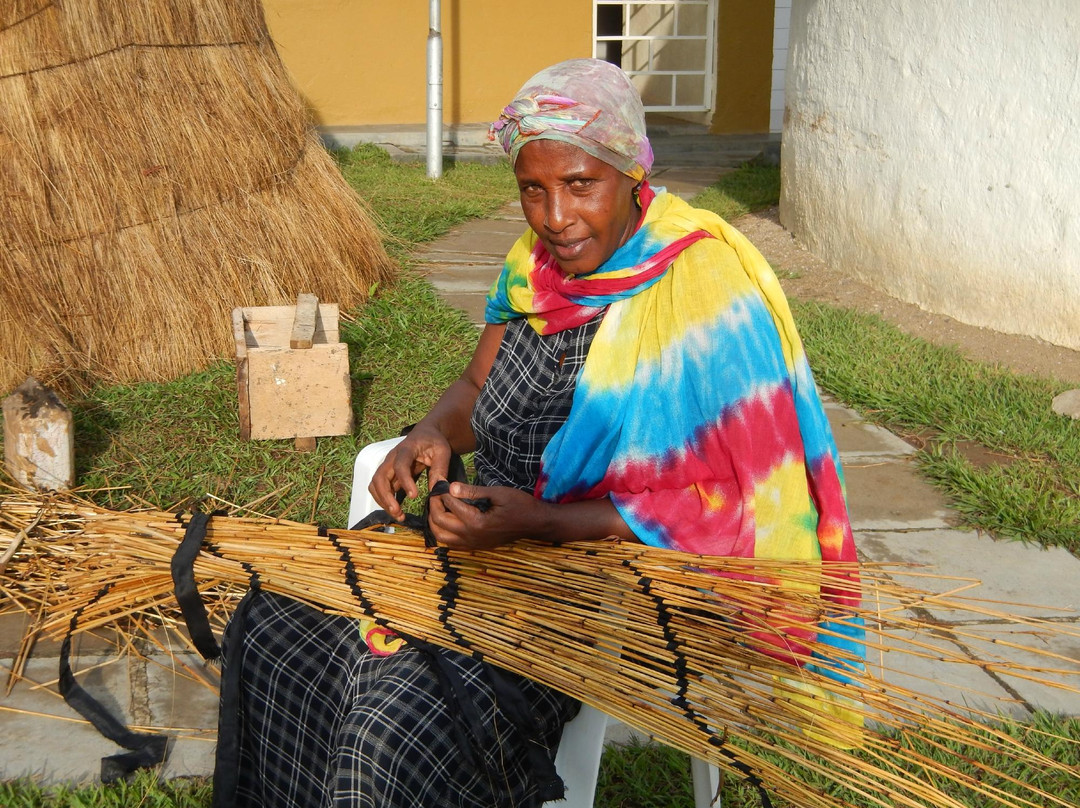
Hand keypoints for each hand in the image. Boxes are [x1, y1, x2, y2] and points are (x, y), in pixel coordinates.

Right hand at [368, 425, 454, 520]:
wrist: (425, 434)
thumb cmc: (434, 441)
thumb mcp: (442, 451)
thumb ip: (440, 468)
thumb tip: (437, 489)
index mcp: (406, 449)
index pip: (400, 465)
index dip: (405, 481)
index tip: (414, 496)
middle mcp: (392, 457)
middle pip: (380, 477)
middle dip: (386, 497)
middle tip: (398, 512)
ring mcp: (387, 465)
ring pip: (375, 484)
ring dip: (383, 501)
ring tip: (398, 515)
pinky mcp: (388, 473)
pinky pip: (378, 488)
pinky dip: (383, 500)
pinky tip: (396, 510)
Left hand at [425, 482, 547, 549]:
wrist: (534, 523)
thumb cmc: (519, 504)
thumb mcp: (498, 493)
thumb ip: (473, 491)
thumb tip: (451, 487)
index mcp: (477, 521)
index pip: (450, 504)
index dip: (442, 490)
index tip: (441, 480)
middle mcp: (471, 536)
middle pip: (440, 521)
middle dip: (434, 504)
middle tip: (436, 492)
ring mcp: (473, 544)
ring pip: (441, 536)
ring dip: (434, 521)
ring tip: (437, 506)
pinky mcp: (476, 547)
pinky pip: (451, 544)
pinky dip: (443, 533)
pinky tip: (446, 521)